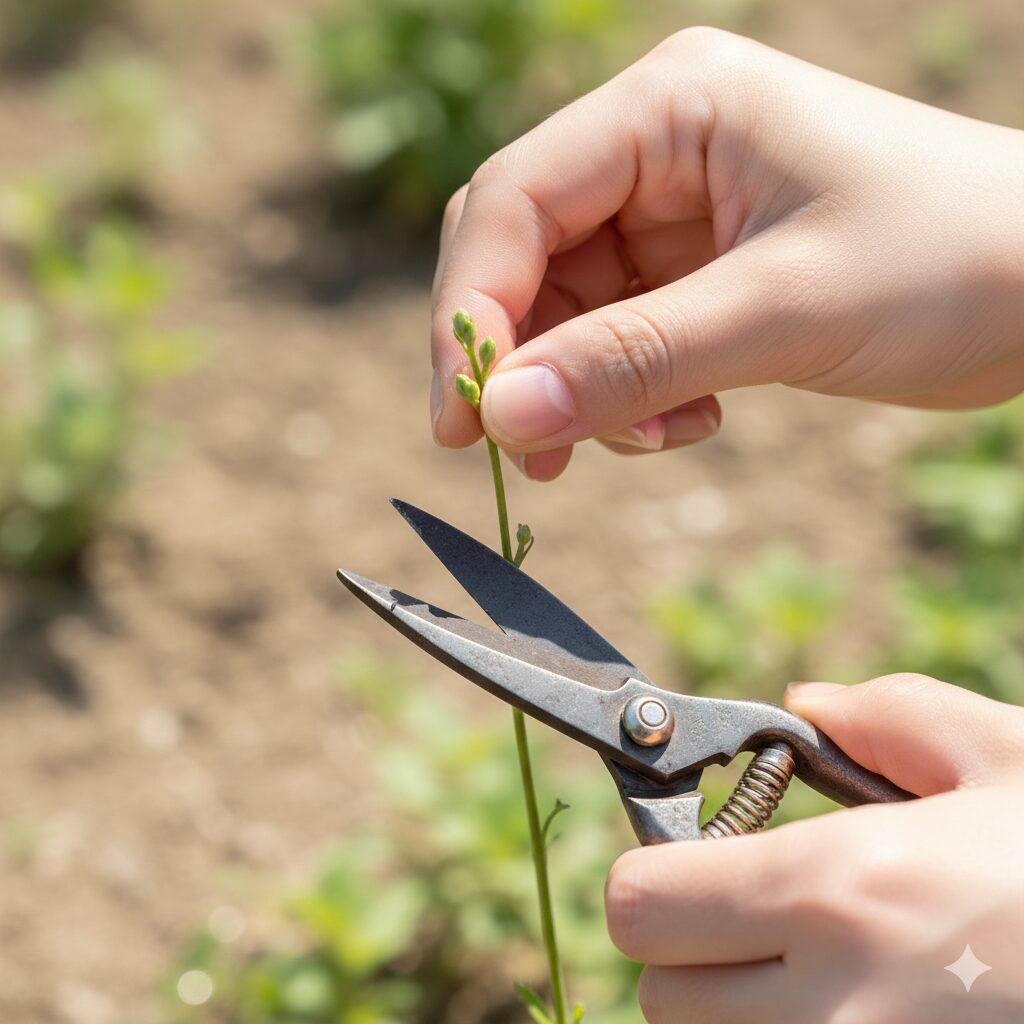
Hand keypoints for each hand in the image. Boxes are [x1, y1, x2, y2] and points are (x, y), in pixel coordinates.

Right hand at [430, 28, 1023, 479]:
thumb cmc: (950, 259)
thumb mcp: (781, 312)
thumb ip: (632, 362)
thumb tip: (503, 417)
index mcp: (670, 107)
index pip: (514, 201)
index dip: (472, 313)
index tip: (465, 419)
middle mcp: (655, 149)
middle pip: (521, 256)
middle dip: (519, 361)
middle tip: (525, 456)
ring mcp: (670, 214)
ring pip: (563, 312)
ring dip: (580, 392)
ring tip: (645, 443)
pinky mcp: (691, 274)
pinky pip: (614, 342)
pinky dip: (628, 399)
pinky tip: (687, 423)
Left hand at [603, 675, 1023, 1022]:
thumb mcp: (1010, 760)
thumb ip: (890, 719)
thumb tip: (806, 703)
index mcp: (843, 889)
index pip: (640, 904)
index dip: (657, 878)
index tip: (697, 863)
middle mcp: (833, 1004)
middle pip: (659, 994)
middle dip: (691, 951)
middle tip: (764, 921)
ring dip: (736, 1012)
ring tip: (825, 972)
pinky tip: (868, 1007)